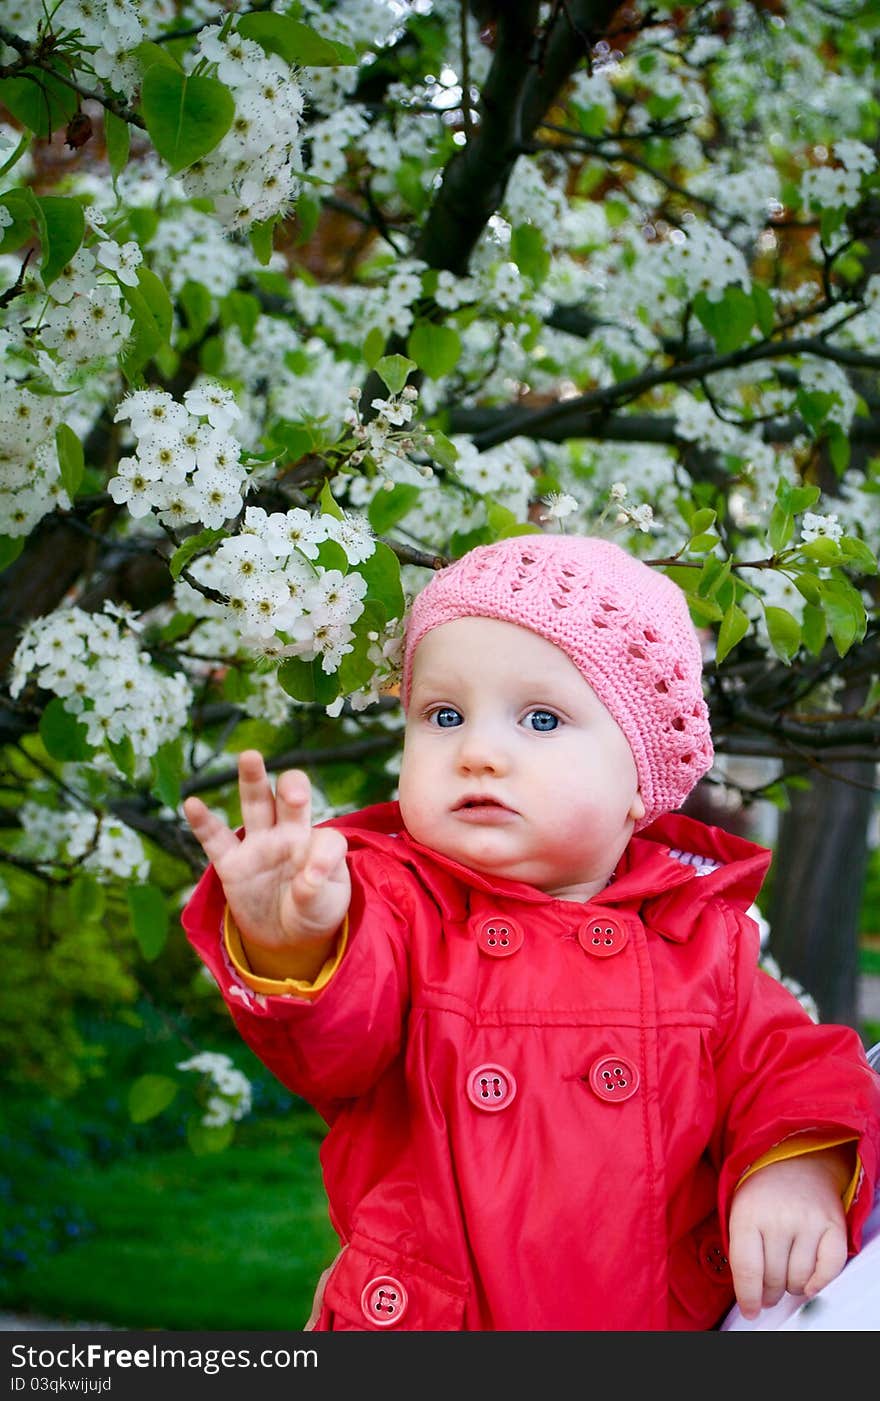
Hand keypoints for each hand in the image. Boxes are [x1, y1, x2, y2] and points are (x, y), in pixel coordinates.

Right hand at [183, 750, 350, 977]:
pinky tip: (192, 804)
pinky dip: (203, 822)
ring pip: (255, 805)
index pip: (327, 838)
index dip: (325, 856)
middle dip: (292, 787)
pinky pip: (215, 839)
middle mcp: (287, 835)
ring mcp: (258, 845)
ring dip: (253, 781)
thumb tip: (309, 877)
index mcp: (316, 844)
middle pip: (289, 799)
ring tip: (250, 756)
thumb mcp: (328, 904)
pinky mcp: (232, 864)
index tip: (317, 877)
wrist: (286, 936)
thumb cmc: (314, 911)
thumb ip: (320, 888)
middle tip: (293, 790)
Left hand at [727, 1148, 850, 1318]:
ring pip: (800, 1280)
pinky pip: (830, 1270)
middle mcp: (778, 1218)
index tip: (751, 1311)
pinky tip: (809, 1283)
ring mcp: (808, 1221)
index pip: (747, 1270)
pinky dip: (820, 1283)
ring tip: (786, 1275)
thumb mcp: (740, 1214)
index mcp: (748, 1215)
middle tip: (768, 1290)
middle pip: (773, 1279)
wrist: (795, 1162)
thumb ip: (743, 1253)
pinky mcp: (833, 1225)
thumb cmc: (763, 1196)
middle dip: (769, 1292)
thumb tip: (753, 1300)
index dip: (748, 1297)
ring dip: (793, 1287)